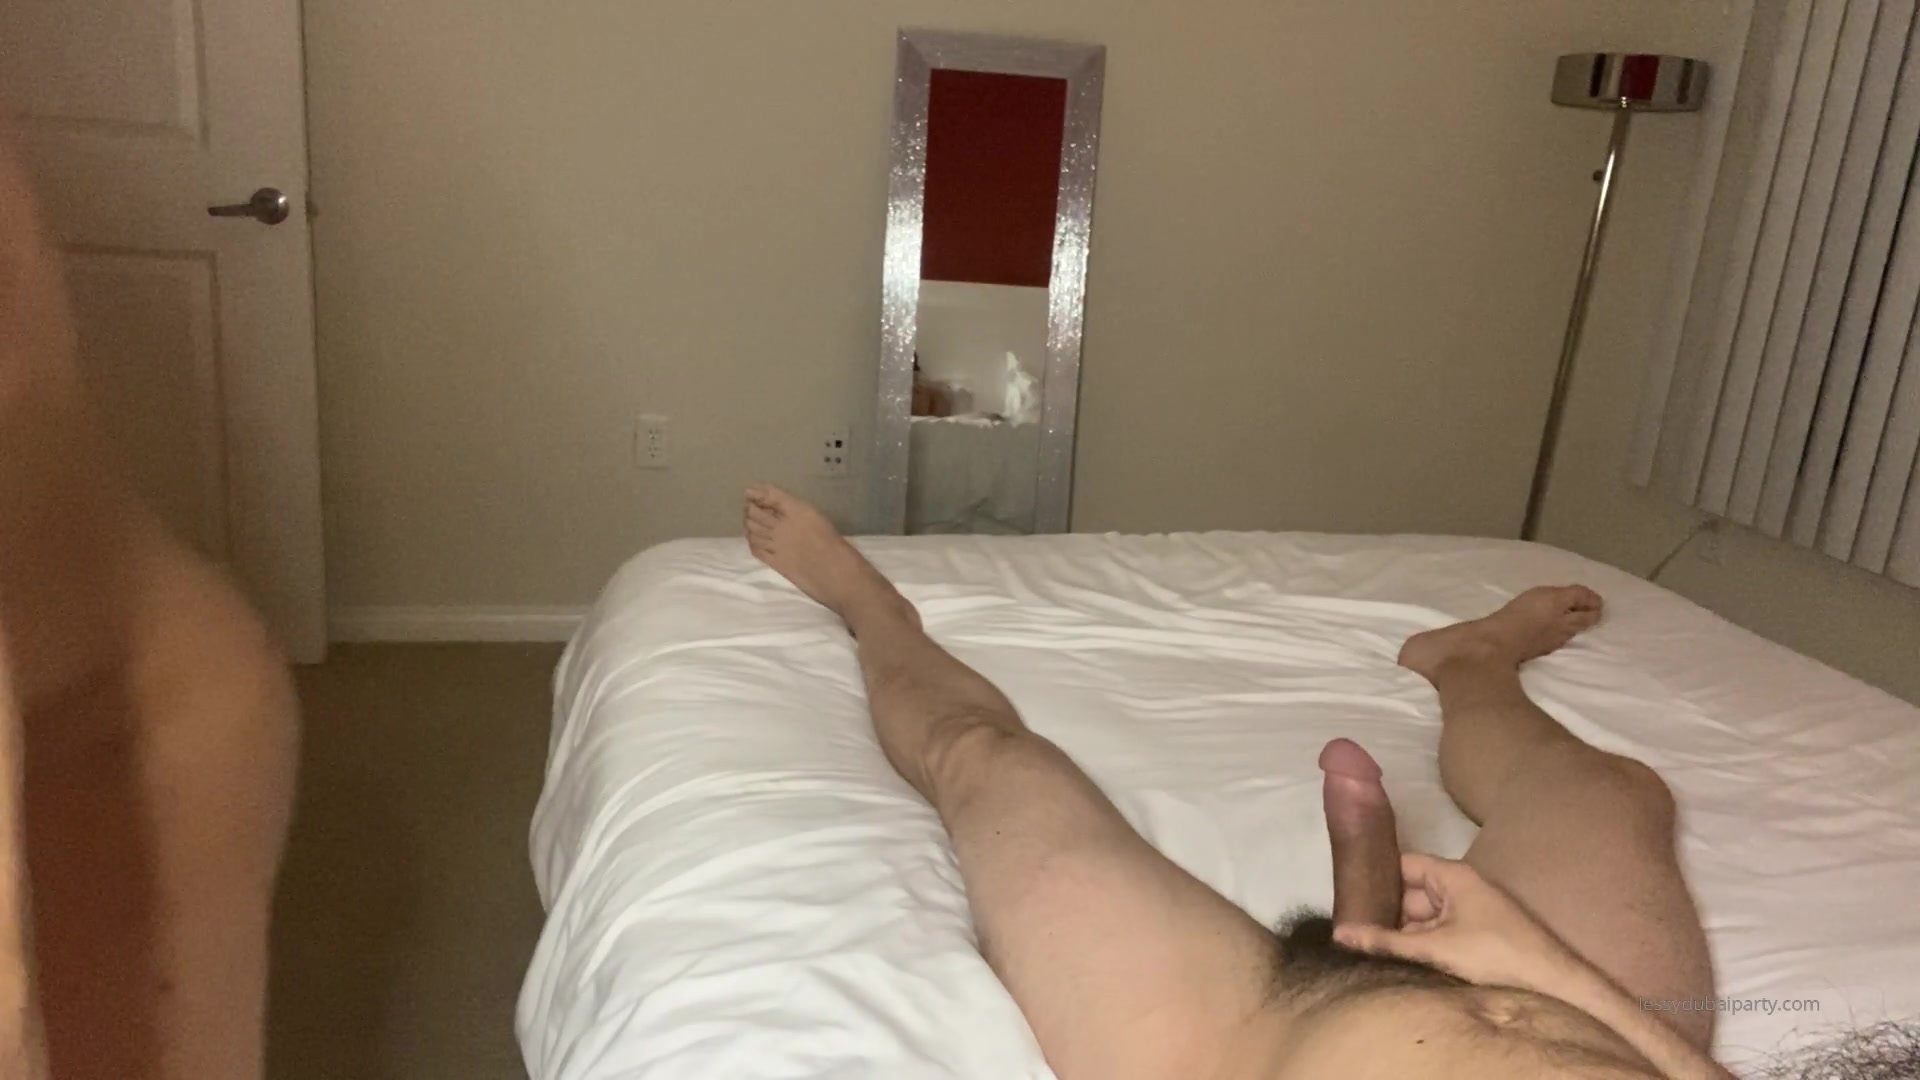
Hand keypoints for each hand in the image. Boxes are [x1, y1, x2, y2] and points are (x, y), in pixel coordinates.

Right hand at [1332, 852, 1589, 995]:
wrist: (1554, 984)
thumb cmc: (1495, 954)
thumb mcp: (1436, 948)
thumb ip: (1386, 942)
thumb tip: (1340, 933)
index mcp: (1452, 875)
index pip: (1402, 863)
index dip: (1374, 876)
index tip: (1347, 895)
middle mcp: (1461, 887)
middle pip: (1409, 894)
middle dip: (1384, 913)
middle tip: (1352, 933)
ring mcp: (1471, 912)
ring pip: (1423, 918)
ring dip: (1402, 934)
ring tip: (1368, 949)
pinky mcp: (1477, 936)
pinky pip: (1439, 933)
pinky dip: (1421, 945)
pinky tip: (1400, 962)